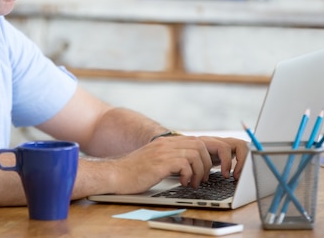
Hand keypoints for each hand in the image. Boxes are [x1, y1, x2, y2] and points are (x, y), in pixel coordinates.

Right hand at [105, 135, 246, 194]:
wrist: (116, 175)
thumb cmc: (134, 172)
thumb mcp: (155, 160)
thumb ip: (170, 157)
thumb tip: (189, 165)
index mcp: (167, 142)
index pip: (196, 141)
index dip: (206, 156)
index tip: (206, 170)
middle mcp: (166, 143)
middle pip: (200, 145)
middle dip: (207, 163)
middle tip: (202, 178)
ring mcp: (163, 152)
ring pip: (195, 153)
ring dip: (200, 171)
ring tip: (193, 182)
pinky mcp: (160, 163)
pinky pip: (184, 164)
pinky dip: (189, 175)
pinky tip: (182, 182)